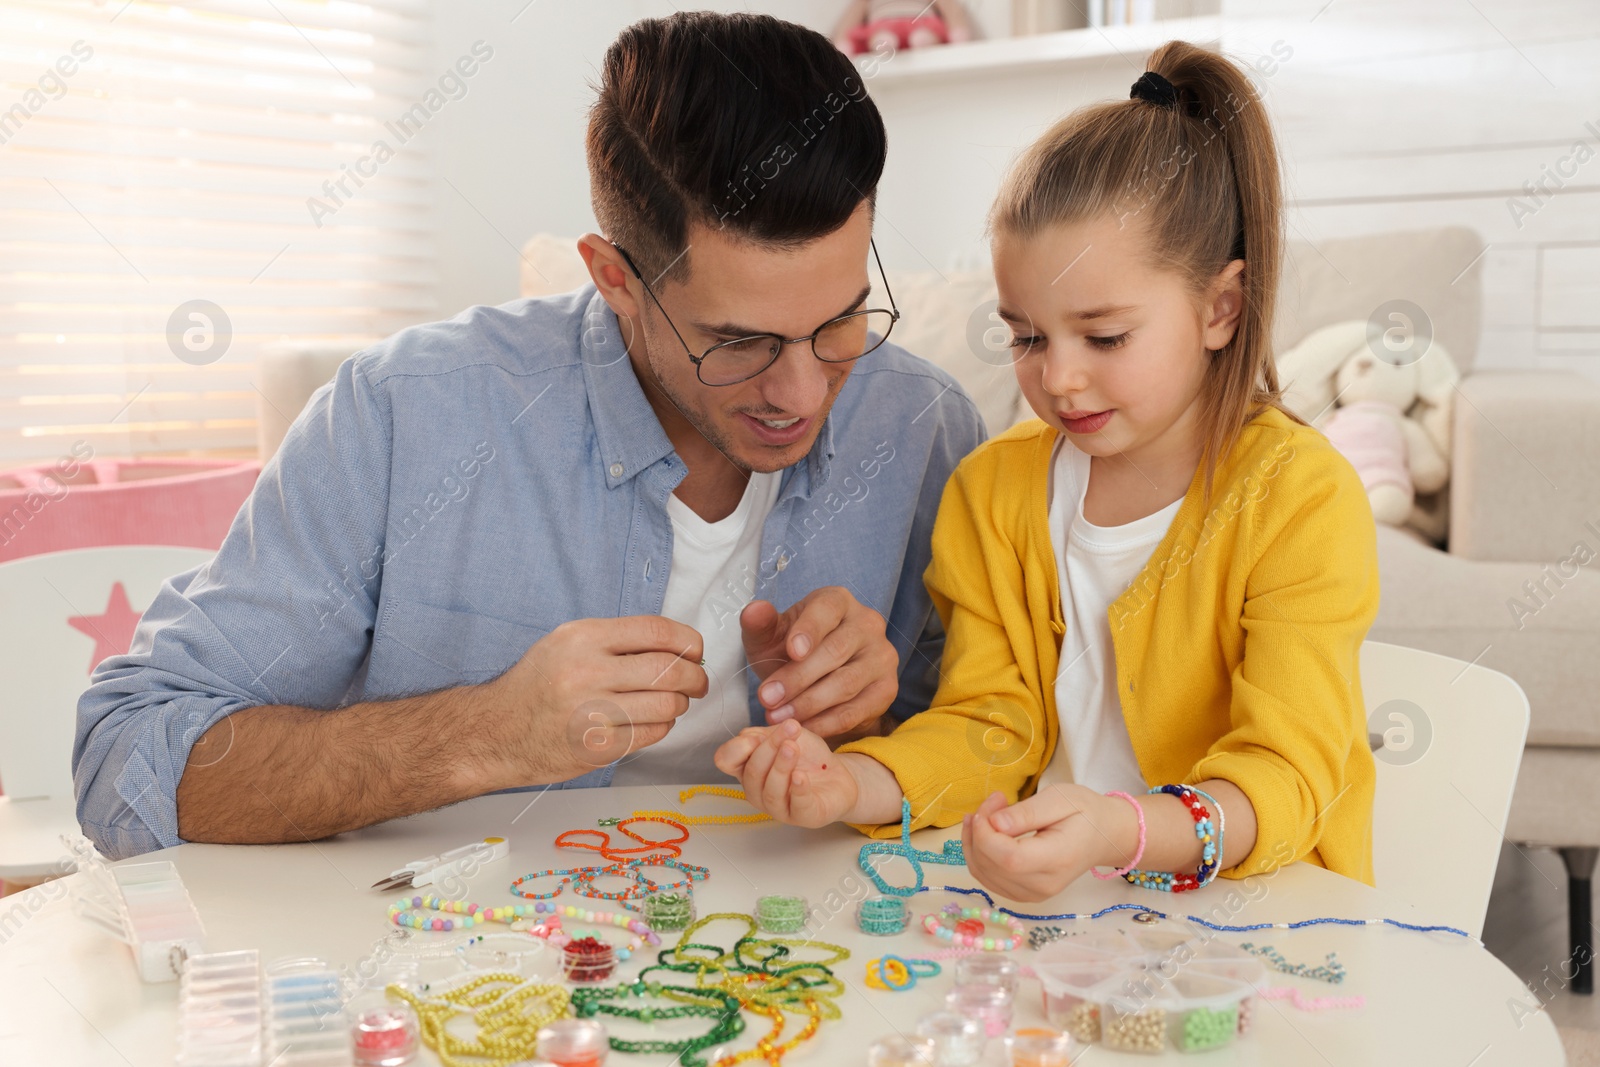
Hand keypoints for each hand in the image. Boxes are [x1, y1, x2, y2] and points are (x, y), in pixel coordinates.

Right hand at [485, 616, 707, 784]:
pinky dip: (662, 726)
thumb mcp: (568, 642)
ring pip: (668, 704)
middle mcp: (588, 671)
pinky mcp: (598, 746)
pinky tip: (650, 721)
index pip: (656, 631)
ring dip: (679, 704)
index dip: (688, 641)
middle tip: (697, 682)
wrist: (498, 731)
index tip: (696, 651)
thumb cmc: (538, 685)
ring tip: (669, 702)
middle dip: (694, 677)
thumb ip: (616, 639)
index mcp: (583, 637)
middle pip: (669, 669)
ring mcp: (592, 712)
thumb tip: (675, 644)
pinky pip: (653, 733)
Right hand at [713, 719, 859, 827]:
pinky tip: (801, 776)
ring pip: (771, 791)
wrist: (839, 775)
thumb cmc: (807, 757)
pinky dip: (798, 789)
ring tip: (793, 747)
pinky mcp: (804, 817)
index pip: (725, 761)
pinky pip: (797, 805)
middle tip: (790, 728)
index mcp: (747, 769)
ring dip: (781, 766)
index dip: (737, 747)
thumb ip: (763, 735)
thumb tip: (747, 737)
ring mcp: (779, 807)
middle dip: (769, 748)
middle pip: (752, 773)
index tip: (758, 735)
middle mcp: (758, 791)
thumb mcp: (784, 736)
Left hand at [739, 587, 897, 737]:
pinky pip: (856, 710)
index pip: (827, 610)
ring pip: (846, 683)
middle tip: (767, 698)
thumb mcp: (771, 637)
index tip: (791, 652)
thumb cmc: (792, 652)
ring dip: (808, 704)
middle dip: (797, 678)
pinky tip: (802, 727)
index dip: (809, 630)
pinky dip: (825, 723)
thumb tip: (753, 610)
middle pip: (835, 651)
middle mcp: (867, 623)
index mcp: (838, 601)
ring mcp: (882, 656)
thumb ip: (760, 624)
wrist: (819, 683)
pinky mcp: (886, 689)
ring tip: (777, 716)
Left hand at [962, 785, 1136, 901]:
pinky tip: (985, 831)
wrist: (1103, 836)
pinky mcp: (1024, 894)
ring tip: (987, 812)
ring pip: (983, 873)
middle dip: (978, 830)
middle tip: (995, 800)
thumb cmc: (1084, 812)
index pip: (1009, 858)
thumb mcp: (1060, 799)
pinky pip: (988, 878)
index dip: (987, 833)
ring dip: (973, 841)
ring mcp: (1033, 894)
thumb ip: (1027, 813)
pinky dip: (978, 854)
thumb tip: (994, 824)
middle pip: (991, 866)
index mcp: (1058, 860)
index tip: (992, 804)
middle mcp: (1044, 885)